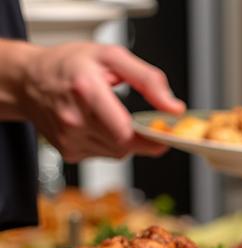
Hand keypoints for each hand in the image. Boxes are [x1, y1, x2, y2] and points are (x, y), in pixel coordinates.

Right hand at [17, 42, 183, 161]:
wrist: (28, 79)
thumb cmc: (68, 65)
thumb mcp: (111, 57)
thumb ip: (148, 80)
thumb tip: (173, 107)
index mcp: (86, 90)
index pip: (126, 133)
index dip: (150, 137)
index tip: (164, 134)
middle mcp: (74, 118)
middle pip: (125, 145)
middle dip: (139, 136)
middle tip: (139, 121)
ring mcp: (70, 138)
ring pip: (117, 153)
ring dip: (123, 140)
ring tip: (109, 116)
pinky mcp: (69, 152)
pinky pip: (103, 155)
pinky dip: (107, 144)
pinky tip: (96, 125)